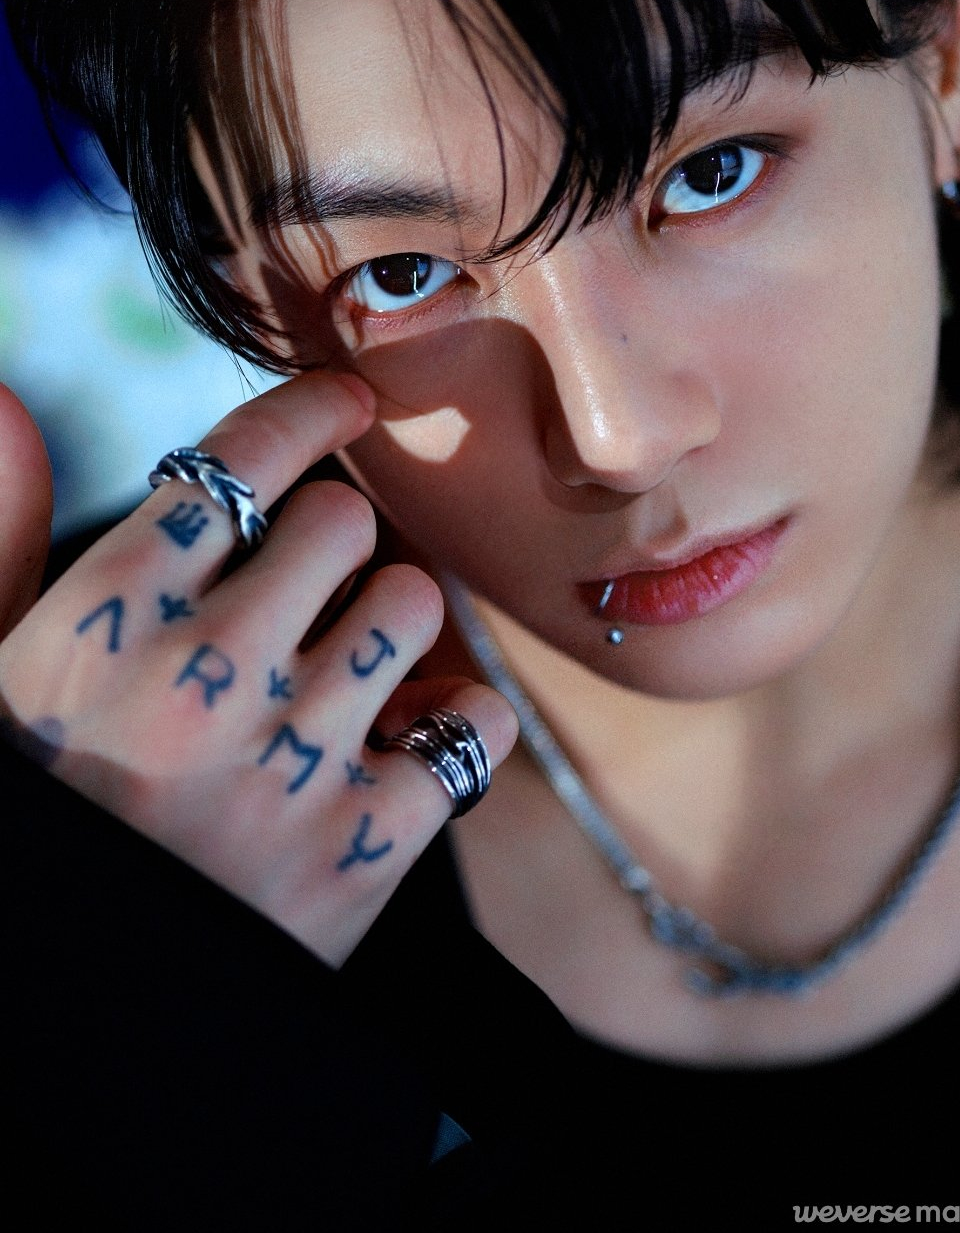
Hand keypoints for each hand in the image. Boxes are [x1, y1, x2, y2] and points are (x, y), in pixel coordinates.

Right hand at [0, 371, 516, 965]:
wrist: (93, 1000)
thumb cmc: (53, 809)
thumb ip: (3, 532)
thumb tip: (7, 400)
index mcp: (106, 621)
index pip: (234, 464)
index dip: (307, 413)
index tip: (348, 401)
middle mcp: (203, 675)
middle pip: (343, 521)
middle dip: (338, 540)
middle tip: (316, 587)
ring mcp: (291, 759)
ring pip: (415, 603)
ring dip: (395, 622)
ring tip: (351, 668)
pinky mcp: (366, 841)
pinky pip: (473, 720)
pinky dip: (454, 721)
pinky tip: (405, 738)